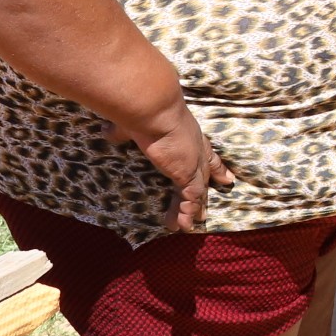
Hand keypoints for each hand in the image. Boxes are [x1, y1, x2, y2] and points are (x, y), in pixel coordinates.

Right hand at [106, 102, 235, 232]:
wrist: (155, 109)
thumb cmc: (146, 112)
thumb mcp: (136, 125)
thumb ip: (124, 132)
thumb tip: (108, 132)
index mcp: (189, 136)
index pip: (207, 155)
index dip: (216, 167)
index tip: (226, 178)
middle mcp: (196, 150)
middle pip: (205, 175)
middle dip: (209, 189)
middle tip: (213, 202)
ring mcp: (193, 164)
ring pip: (197, 191)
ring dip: (194, 208)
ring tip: (193, 223)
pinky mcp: (187, 175)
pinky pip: (189, 199)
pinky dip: (186, 213)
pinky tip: (182, 227)